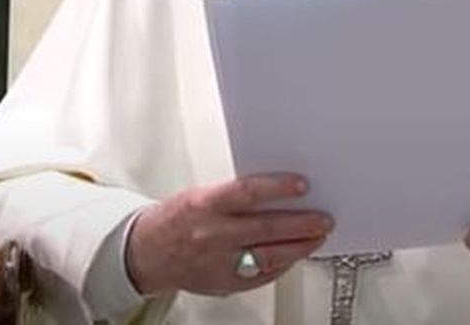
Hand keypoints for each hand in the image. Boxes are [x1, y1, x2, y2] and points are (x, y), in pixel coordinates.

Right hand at [127, 173, 332, 295]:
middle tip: (323, 218)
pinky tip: (294, 256)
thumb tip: (276, 191)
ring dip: (299, 247)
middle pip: (266, 228)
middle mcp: (212, 234)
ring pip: (269, 256)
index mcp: (204, 205)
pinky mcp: (225, 282)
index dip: (277, 188)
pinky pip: (262, 276)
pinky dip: (282, 265)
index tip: (301, 186)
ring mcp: (220, 262)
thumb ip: (235, 195)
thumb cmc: (176, 220)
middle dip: (301, 224)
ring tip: (316, 237)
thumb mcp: (200, 195)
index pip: (247, 193)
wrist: (147, 254)